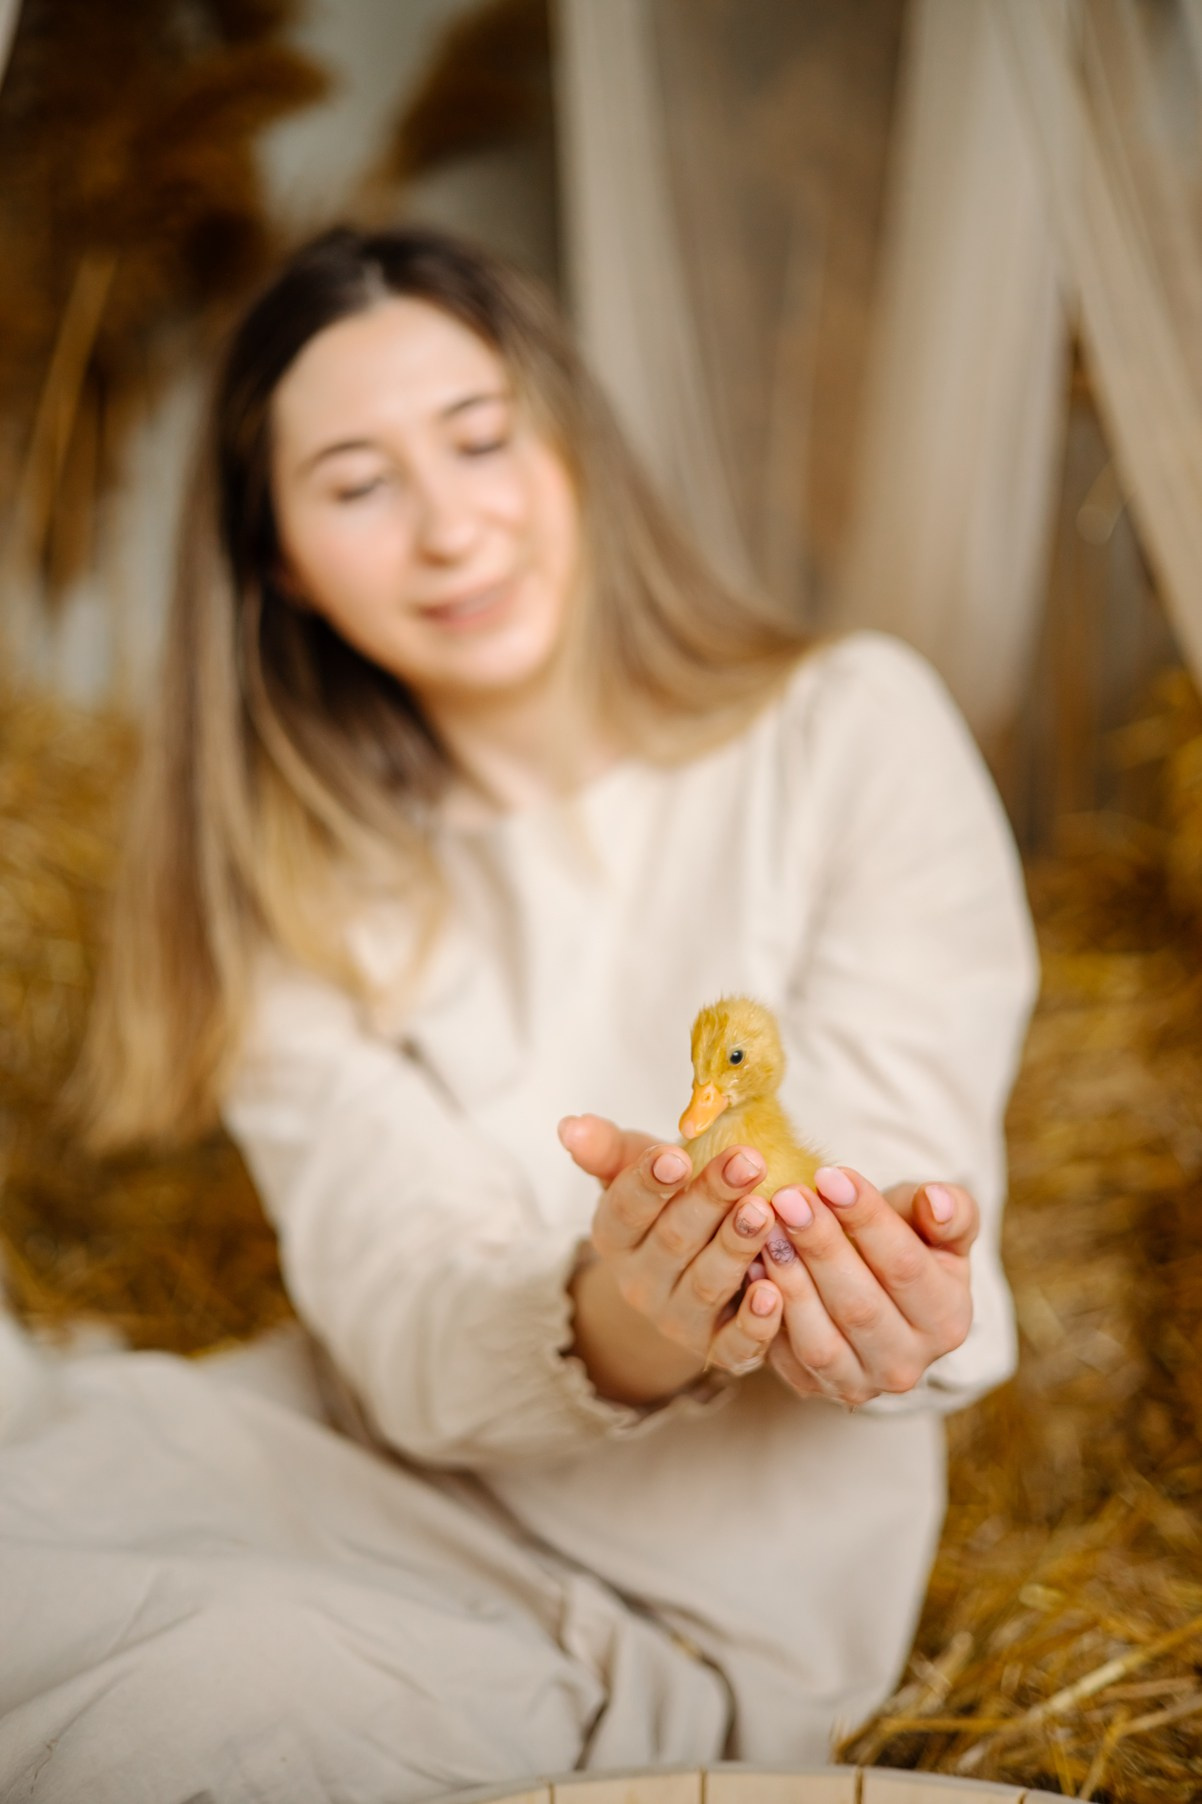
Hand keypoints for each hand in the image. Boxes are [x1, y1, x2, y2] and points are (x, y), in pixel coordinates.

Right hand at [558, 1114, 785, 1401]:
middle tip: (747, 1164)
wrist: (686, 1276)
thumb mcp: (635, 1170)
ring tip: (764, 1212)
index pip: (626, 1208)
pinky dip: (754, 1324)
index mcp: (614, 1236)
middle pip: (673, 1240)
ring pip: (705, 1284)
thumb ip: (606, 1148)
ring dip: (735, 1248)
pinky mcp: (717, 1349)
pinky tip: (773, 1294)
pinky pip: (733, 1345)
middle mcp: (639, 1283)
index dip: (650, 1182)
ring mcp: (677, 1319)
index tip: (677, 1155)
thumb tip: (569, 1125)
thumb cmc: (668, 1206)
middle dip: (711, 1200)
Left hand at [757, 1165, 976, 1407]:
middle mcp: (908, 1364)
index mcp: (948, 1320)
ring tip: (766, 1227)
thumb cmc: (908, 1243)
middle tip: (786, 1196)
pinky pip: (785, 1357)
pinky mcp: (814, 1388)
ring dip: (789, 1280)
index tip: (830, 1175)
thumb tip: (937, 1201)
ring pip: (820, 1339)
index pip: (905, 1266)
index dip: (866, 1218)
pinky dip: (765, 1313)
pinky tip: (752, 1265)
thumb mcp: (936, 1223)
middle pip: (859, 1305)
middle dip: (819, 1245)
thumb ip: (950, 1210)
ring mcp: (860, 1383)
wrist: (874, 1288)